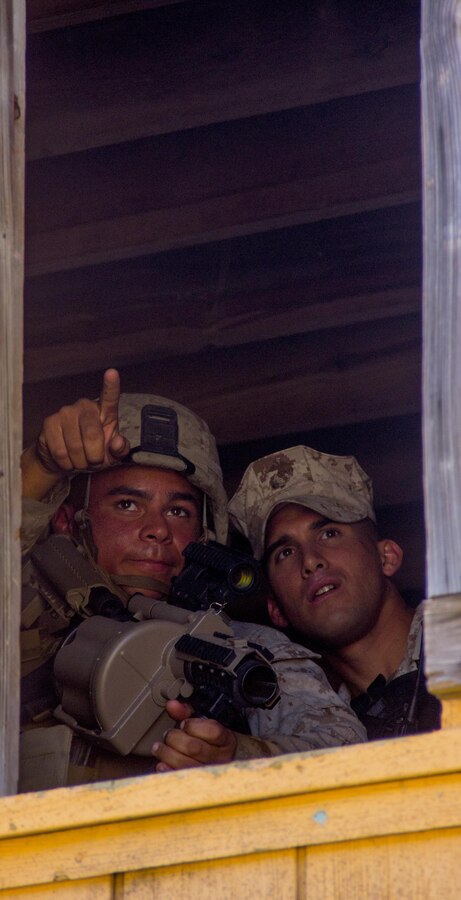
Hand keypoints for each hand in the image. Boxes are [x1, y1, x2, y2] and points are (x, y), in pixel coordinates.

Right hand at [22, 368, 129, 498]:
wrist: (64, 461)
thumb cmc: (92, 453)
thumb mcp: (111, 455)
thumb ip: (120, 450)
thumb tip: (118, 442)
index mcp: (104, 412)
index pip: (109, 398)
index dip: (111, 386)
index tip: (112, 373)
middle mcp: (85, 407)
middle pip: (93, 436)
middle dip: (94, 457)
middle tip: (92, 461)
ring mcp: (65, 413)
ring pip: (75, 447)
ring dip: (79, 462)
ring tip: (79, 460)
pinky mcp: (49, 423)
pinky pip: (60, 452)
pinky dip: (66, 463)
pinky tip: (66, 460)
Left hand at [153, 700, 237, 771]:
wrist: (214, 764)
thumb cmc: (207, 742)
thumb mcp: (202, 723)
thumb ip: (187, 712)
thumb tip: (172, 705)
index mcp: (226, 740)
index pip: (213, 731)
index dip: (193, 726)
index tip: (184, 724)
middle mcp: (221, 759)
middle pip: (194, 747)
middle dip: (174, 738)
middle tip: (168, 735)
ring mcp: (209, 774)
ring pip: (184, 763)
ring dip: (166, 753)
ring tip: (159, 747)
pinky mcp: (196, 786)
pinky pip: (178, 778)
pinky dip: (166, 769)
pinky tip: (162, 763)